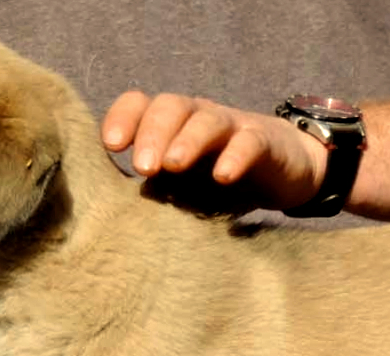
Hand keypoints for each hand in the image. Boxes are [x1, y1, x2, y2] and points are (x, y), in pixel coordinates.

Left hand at [102, 92, 326, 212]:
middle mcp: (198, 118)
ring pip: (206, 120)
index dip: (123, 118)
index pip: (140, 104)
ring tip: (173, 166)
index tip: (111, 147)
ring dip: (187, 140)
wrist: (285, 171)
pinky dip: (235, 156)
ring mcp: (232, 127)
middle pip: (171, 106)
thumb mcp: (181, 184)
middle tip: (143, 167)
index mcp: (171, 125)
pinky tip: (223, 176)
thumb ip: (150, 189)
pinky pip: (249, 142)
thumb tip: (104, 217)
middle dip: (152, 133)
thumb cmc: (220, 182)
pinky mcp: (265, 142)